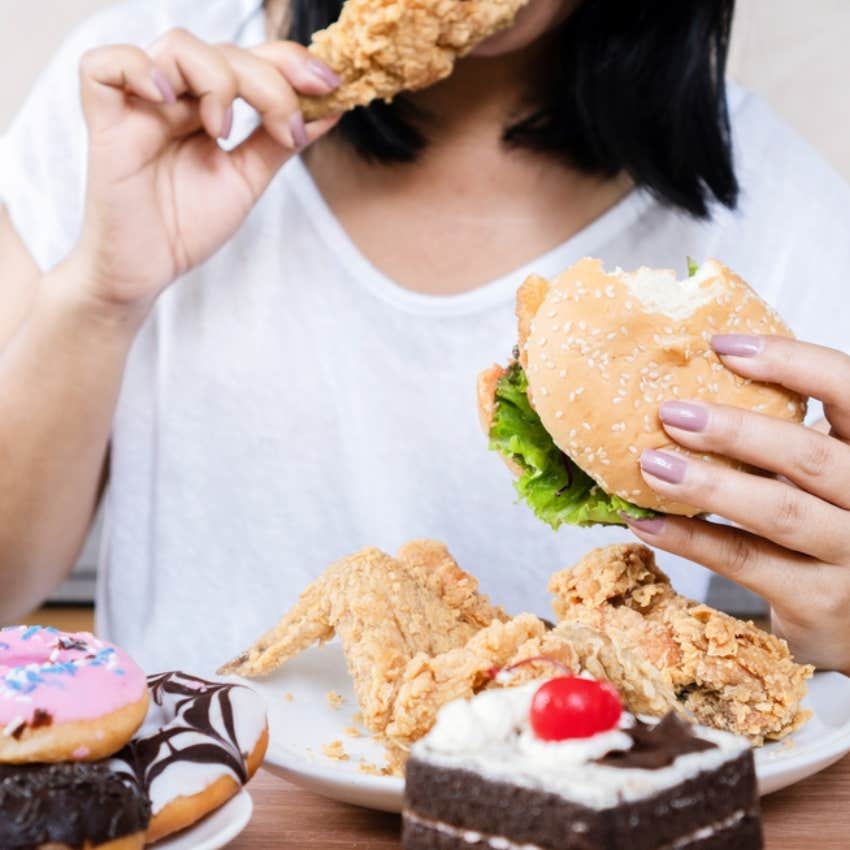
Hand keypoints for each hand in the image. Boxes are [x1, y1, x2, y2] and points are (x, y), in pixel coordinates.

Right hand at [70, 29, 340, 319]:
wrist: (148, 272)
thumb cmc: (188, 226)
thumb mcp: (247, 179)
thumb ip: (281, 142)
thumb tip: (330, 109)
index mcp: (206, 105)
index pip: (249, 58)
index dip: (289, 61)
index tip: (329, 84)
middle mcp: (174, 97)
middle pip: (223, 50)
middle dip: (268, 81)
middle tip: (287, 125)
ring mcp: (139, 106)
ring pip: (176, 46)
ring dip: (217, 79)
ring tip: (224, 130)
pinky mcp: (105, 124)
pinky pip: (103, 67)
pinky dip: (138, 70)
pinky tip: (170, 100)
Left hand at [624, 334, 849, 673]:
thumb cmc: (829, 526)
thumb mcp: (825, 473)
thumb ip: (786, 436)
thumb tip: (689, 387)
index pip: (849, 390)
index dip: (790, 362)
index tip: (723, 346)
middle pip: (808, 454)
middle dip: (733, 429)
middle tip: (670, 413)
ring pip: (777, 510)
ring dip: (706, 484)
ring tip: (651, 464)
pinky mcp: (820, 601)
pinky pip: (743, 560)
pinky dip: (688, 539)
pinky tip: (645, 521)